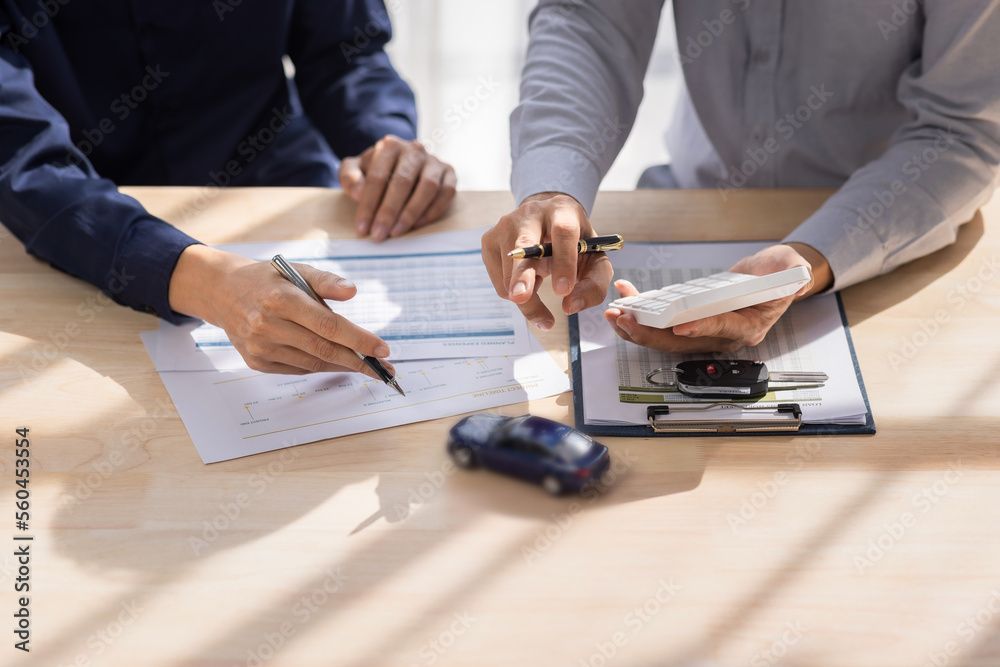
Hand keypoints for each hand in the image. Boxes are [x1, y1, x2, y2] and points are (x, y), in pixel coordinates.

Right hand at [168, 245, 392, 376]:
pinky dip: (320, 365)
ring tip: (365, 364)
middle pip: (323, 349)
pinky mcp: (257, 362)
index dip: (358, 339)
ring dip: (342, 365)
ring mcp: (261, 348)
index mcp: (281, 300)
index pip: (328, 325)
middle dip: (358, 360)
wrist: (222, 292)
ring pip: (312, 363)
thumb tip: (353, 291)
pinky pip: (298, 369)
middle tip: (384, 367)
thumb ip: (326, 281)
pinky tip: (335, 361)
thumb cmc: (267, 280)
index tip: (383, 348)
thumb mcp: (295, 269)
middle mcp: (268, 326)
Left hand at [340, 135, 456, 240]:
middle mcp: (415, 150)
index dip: (368, 205)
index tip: (362, 228)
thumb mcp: (355, 169)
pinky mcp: (450, 173)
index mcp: (390, 146)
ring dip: (411, 213)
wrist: (403, 165)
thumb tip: (359, 193)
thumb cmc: (376, 171)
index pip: (377, 177)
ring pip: (427, 188)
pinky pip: (446, 193)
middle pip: (402, 182)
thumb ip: (350, 177)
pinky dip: (432, 212)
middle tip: (379, 235)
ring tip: (397, 233)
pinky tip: (417, 226)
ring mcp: (434, 161)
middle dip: (388, 213)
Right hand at [481, 192, 613, 329]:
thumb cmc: (574, 245)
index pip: (563, 232)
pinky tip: (527, 280)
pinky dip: (515, 292)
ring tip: (539, 296)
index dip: (564, 261)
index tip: (564, 290)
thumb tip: (570, 306)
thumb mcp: (594, 259)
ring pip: (510, 272)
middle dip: (523, 273)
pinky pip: (500, 282)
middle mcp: (530, 213)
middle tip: (522, 297)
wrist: (547, 223)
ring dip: (526, 298)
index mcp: (562, 211)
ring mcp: (505, 226)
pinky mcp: (489, 241)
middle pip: (524, 244)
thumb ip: (593, 284)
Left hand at [604, 242, 831, 352]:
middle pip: (682, 341)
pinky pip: (662, 324)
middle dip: (651, 333)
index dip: (700, 328)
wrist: (770, 279)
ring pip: (666, 338)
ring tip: (615, 314)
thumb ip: (791, 273)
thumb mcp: (790, 268)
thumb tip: (795, 278)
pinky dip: (642, 312)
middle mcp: (722, 336)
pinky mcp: (691, 322)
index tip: (678, 326)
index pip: (721, 330)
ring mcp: (705, 332)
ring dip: (638, 328)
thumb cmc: (779, 274)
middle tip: (626, 321)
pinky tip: (626, 298)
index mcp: (748, 327)